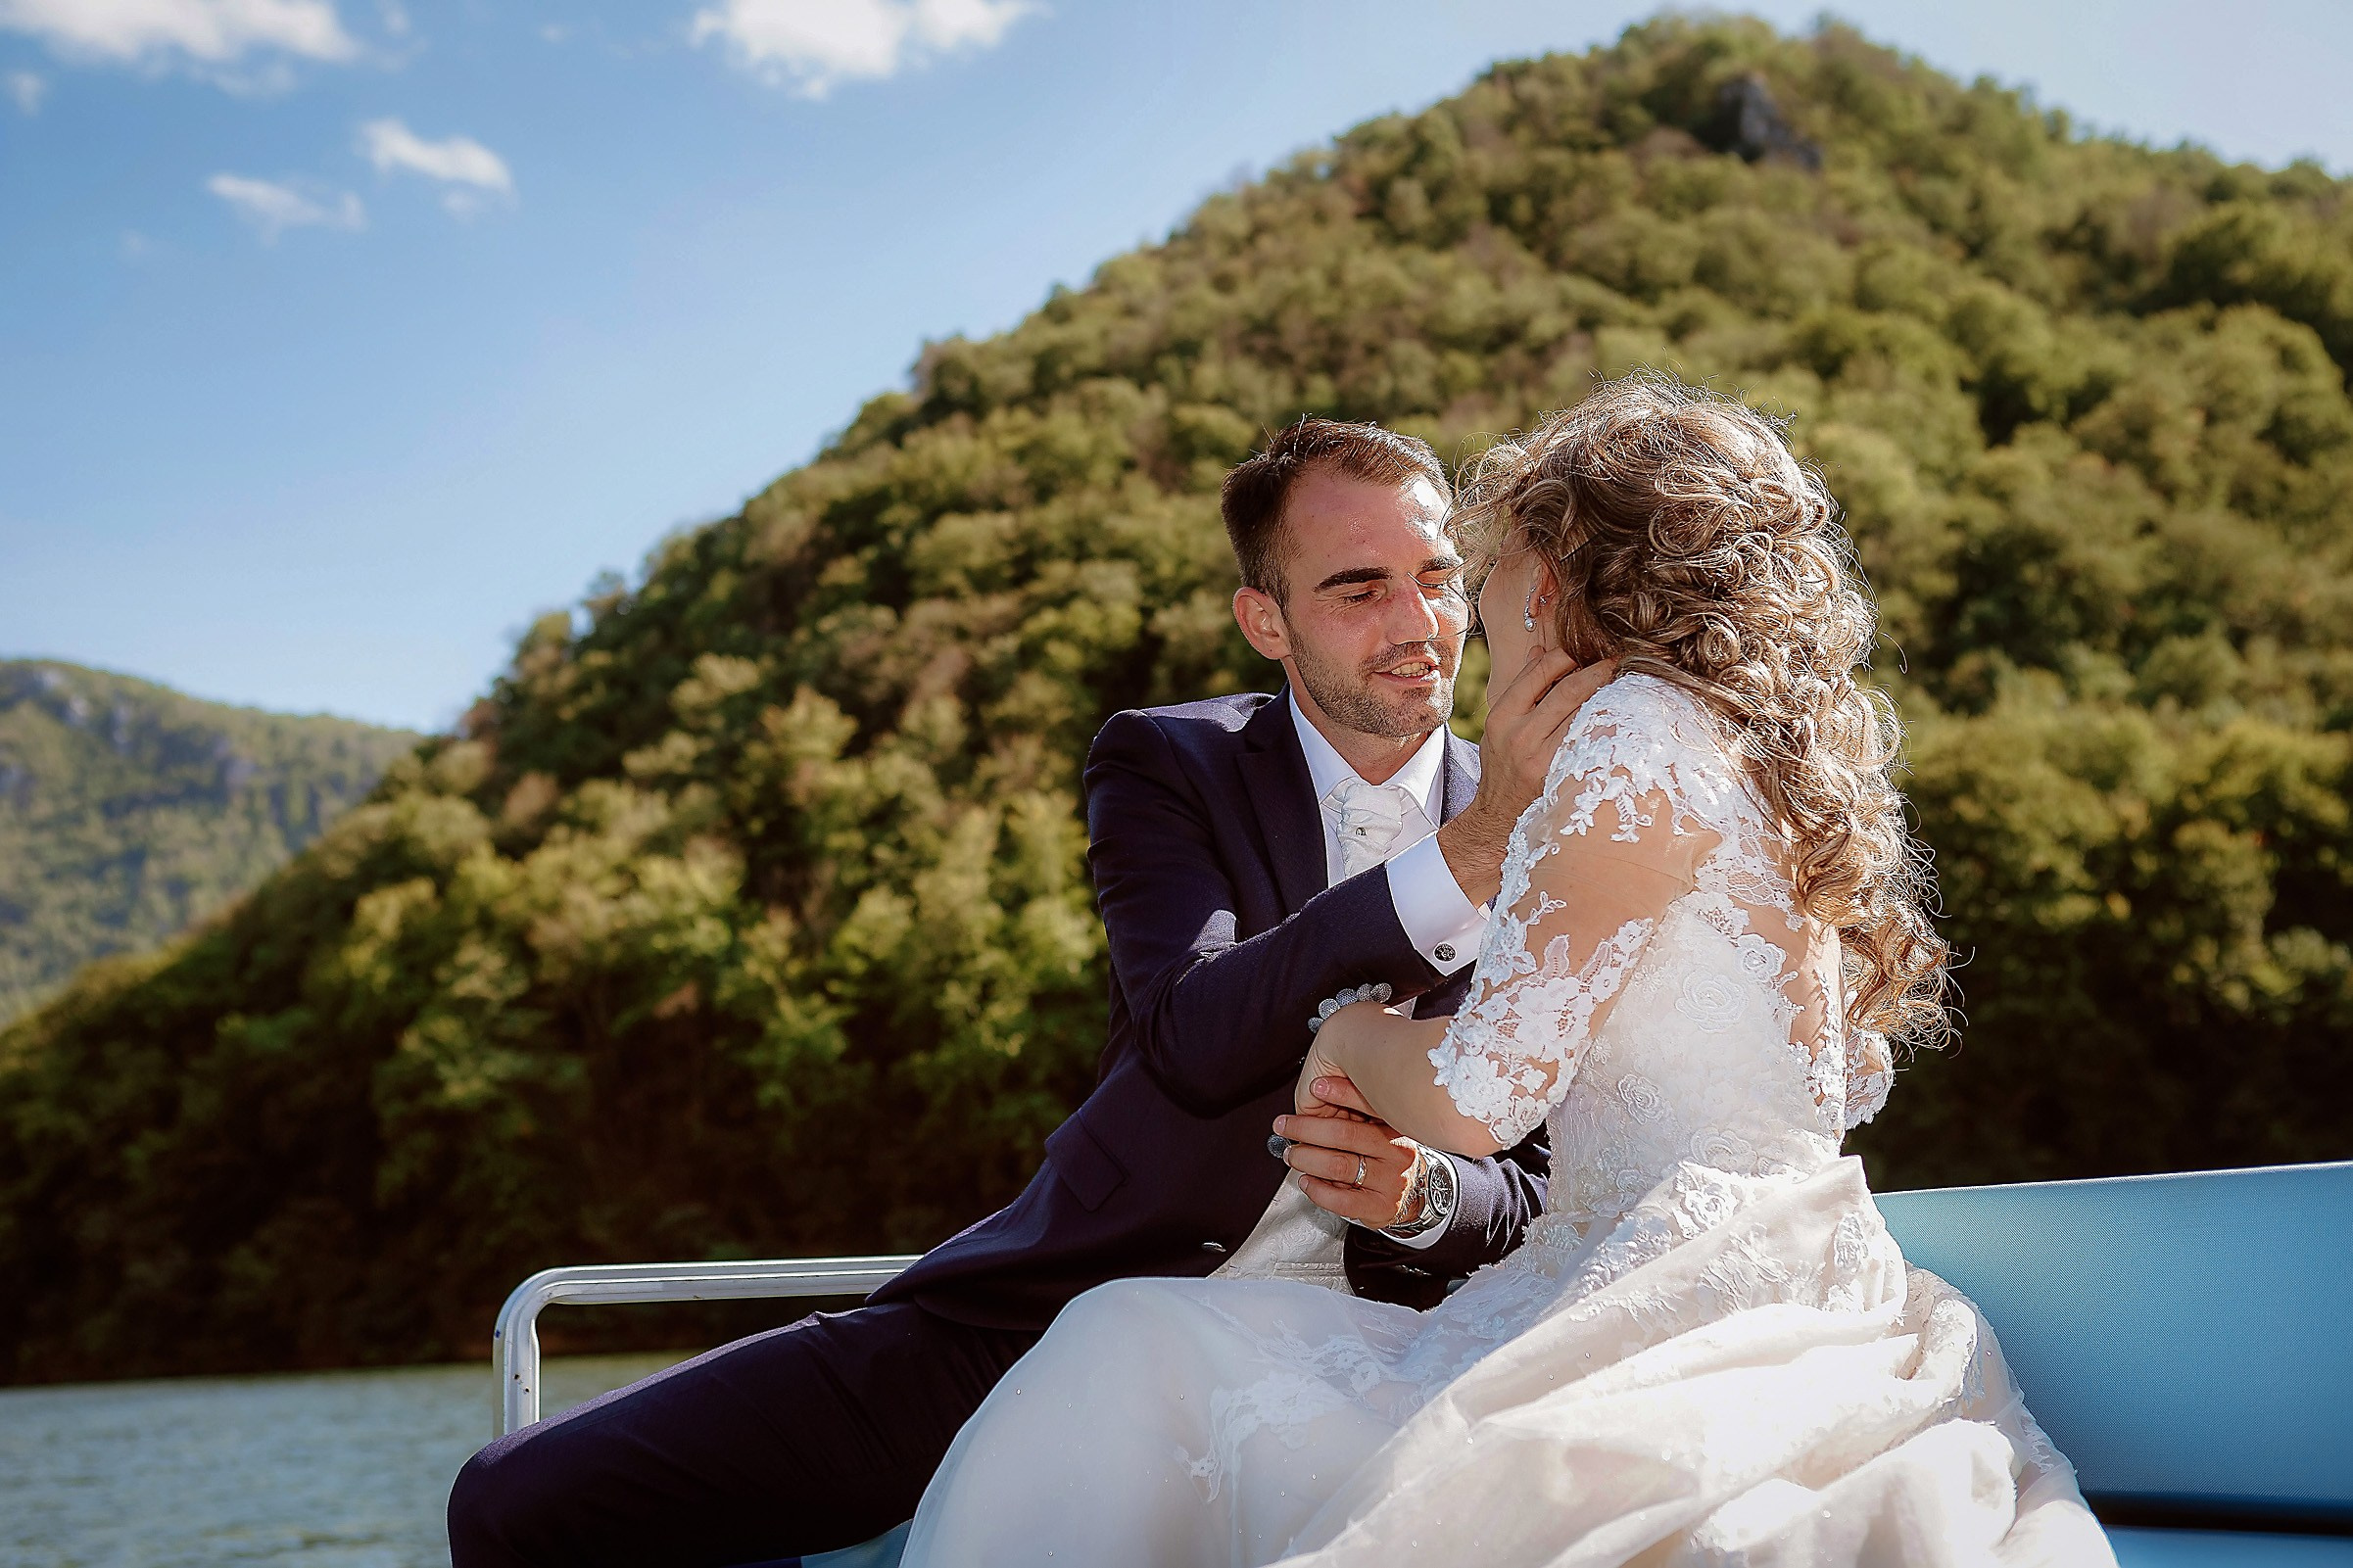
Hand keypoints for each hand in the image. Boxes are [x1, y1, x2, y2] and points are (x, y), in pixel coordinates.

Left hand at [1273, 1079, 1421, 1228]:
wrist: (1414, 1195)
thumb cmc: (1385, 1158)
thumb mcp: (1378, 1129)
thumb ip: (1354, 1114)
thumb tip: (1316, 1093)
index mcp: (1395, 1126)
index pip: (1369, 1104)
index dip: (1341, 1092)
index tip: (1315, 1087)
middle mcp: (1397, 1151)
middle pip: (1345, 1135)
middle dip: (1307, 1129)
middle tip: (1285, 1127)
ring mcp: (1392, 1180)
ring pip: (1339, 1166)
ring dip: (1307, 1159)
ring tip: (1291, 1155)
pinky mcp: (1382, 1206)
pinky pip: (1342, 1200)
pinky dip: (1317, 1190)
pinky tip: (1306, 1182)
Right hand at [1437, 651, 1618, 903]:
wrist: (1498, 818)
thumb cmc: (1503, 766)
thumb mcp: (1500, 725)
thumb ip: (1520, 688)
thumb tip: (1539, 650)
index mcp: (1503, 716)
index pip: (1539, 671)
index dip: (1567, 655)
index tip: (1587, 650)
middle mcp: (1520, 734)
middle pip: (1568, 689)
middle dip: (1598, 670)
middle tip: (1618, 661)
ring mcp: (1543, 757)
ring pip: (1586, 714)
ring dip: (1609, 696)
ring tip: (1625, 684)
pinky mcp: (1561, 775)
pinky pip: (1592, 741)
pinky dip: (1608, 725)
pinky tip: (1621, 717)